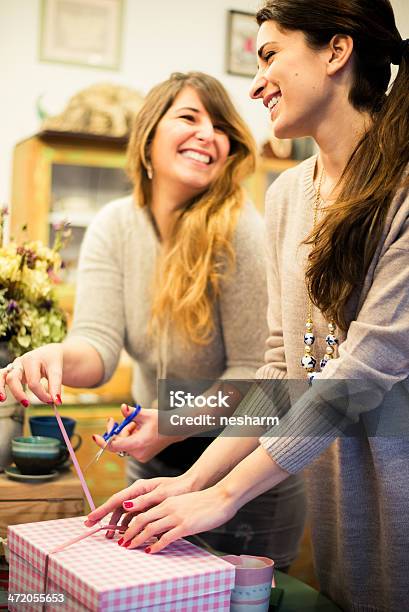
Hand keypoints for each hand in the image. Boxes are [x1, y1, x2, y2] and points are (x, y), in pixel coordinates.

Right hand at [0, 343, 62, 406]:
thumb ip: (55, 386)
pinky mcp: (11, 372)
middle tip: (27, 404)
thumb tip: (57, 402)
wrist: (49, 354)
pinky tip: (1, 396)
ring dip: (1, 387)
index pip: (33, 383)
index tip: (51, 400)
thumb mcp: (57, 370)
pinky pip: (1, 377)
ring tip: (2, 399)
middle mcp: (20, 362)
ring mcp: (14, 367)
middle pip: (13, 378)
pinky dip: (0, 385)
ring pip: (2, 376)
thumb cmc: (52, 361)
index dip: (42, 395)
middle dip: (18, 393)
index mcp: (32, 360)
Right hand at [85, 472, 196, 536]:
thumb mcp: (161, 495)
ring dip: (116, 523)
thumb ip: (143, 501)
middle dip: (104, 516)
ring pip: (124, 512)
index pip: (116, 500)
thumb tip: (125, 507)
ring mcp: (142, 499)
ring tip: (110, 536)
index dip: (102, 510)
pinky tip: (126, 533)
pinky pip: (133, 516)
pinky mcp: (147, 506)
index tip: (91, 518)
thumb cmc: (177, 489)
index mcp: (139, 488)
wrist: (191, 487)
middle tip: (90, 526)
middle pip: (117, 506)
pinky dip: (128, 524)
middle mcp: (138, 493)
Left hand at [92, 404, 182, 462]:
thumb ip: (131, 412)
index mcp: (138, 444)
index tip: (95, 436)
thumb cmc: (161, 421)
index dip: (103, 441)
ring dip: (126, 433)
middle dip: (117, 431)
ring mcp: (141, 456)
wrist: (175, 430)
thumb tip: (122, 407)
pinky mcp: (143, 456)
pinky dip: (130, 437)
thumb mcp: (145, 414)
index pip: (114, 446)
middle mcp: (138, 453)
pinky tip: (139, 430)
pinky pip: (129, 446)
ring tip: (137, 424)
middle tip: (117, 419)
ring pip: (124, 444)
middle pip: (118, 443)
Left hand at [111, 485, 235, 553]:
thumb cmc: (204, 502)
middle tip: (121, 542)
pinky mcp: (185, 526)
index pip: (143, 510)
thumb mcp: (183, 503)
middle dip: (129, 532)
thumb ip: (171, 511)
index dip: (130, 521)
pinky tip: (150, 551)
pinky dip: (155, 545)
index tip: (123, 531)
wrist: (221, 497)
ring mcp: (176, 516)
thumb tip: (162, 524)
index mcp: (167, 501)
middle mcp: (168, 507)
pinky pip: (166, 537)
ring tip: (130, 547)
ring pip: (150, 528)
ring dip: (137, 539)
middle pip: (141, 519)